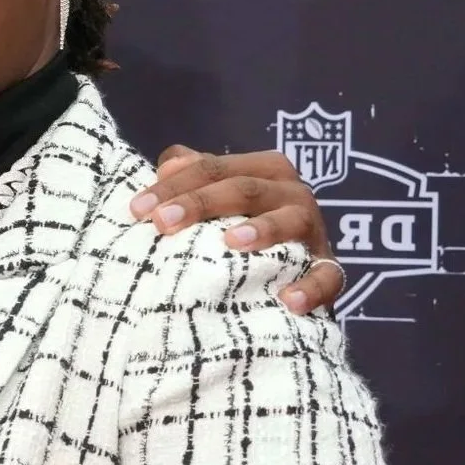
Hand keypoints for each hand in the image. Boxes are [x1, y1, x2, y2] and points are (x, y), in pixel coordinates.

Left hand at [130, 145, 342, 314]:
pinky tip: (288, 300)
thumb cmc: (240, 228)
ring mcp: (314, 230)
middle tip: (162, 223)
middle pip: (244, 188)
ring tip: (232, 242)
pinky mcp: (328, 268)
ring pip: (291, 220)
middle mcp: (291, 193)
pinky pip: (327, 277)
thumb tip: (168, 163)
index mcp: (263, 170)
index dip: (172, 186)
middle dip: (200, 202)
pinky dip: (311, 287)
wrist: (292, 273)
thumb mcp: (214, 200)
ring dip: (264, 229)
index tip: (136, 210)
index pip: (211, 169)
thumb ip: (192, 177)